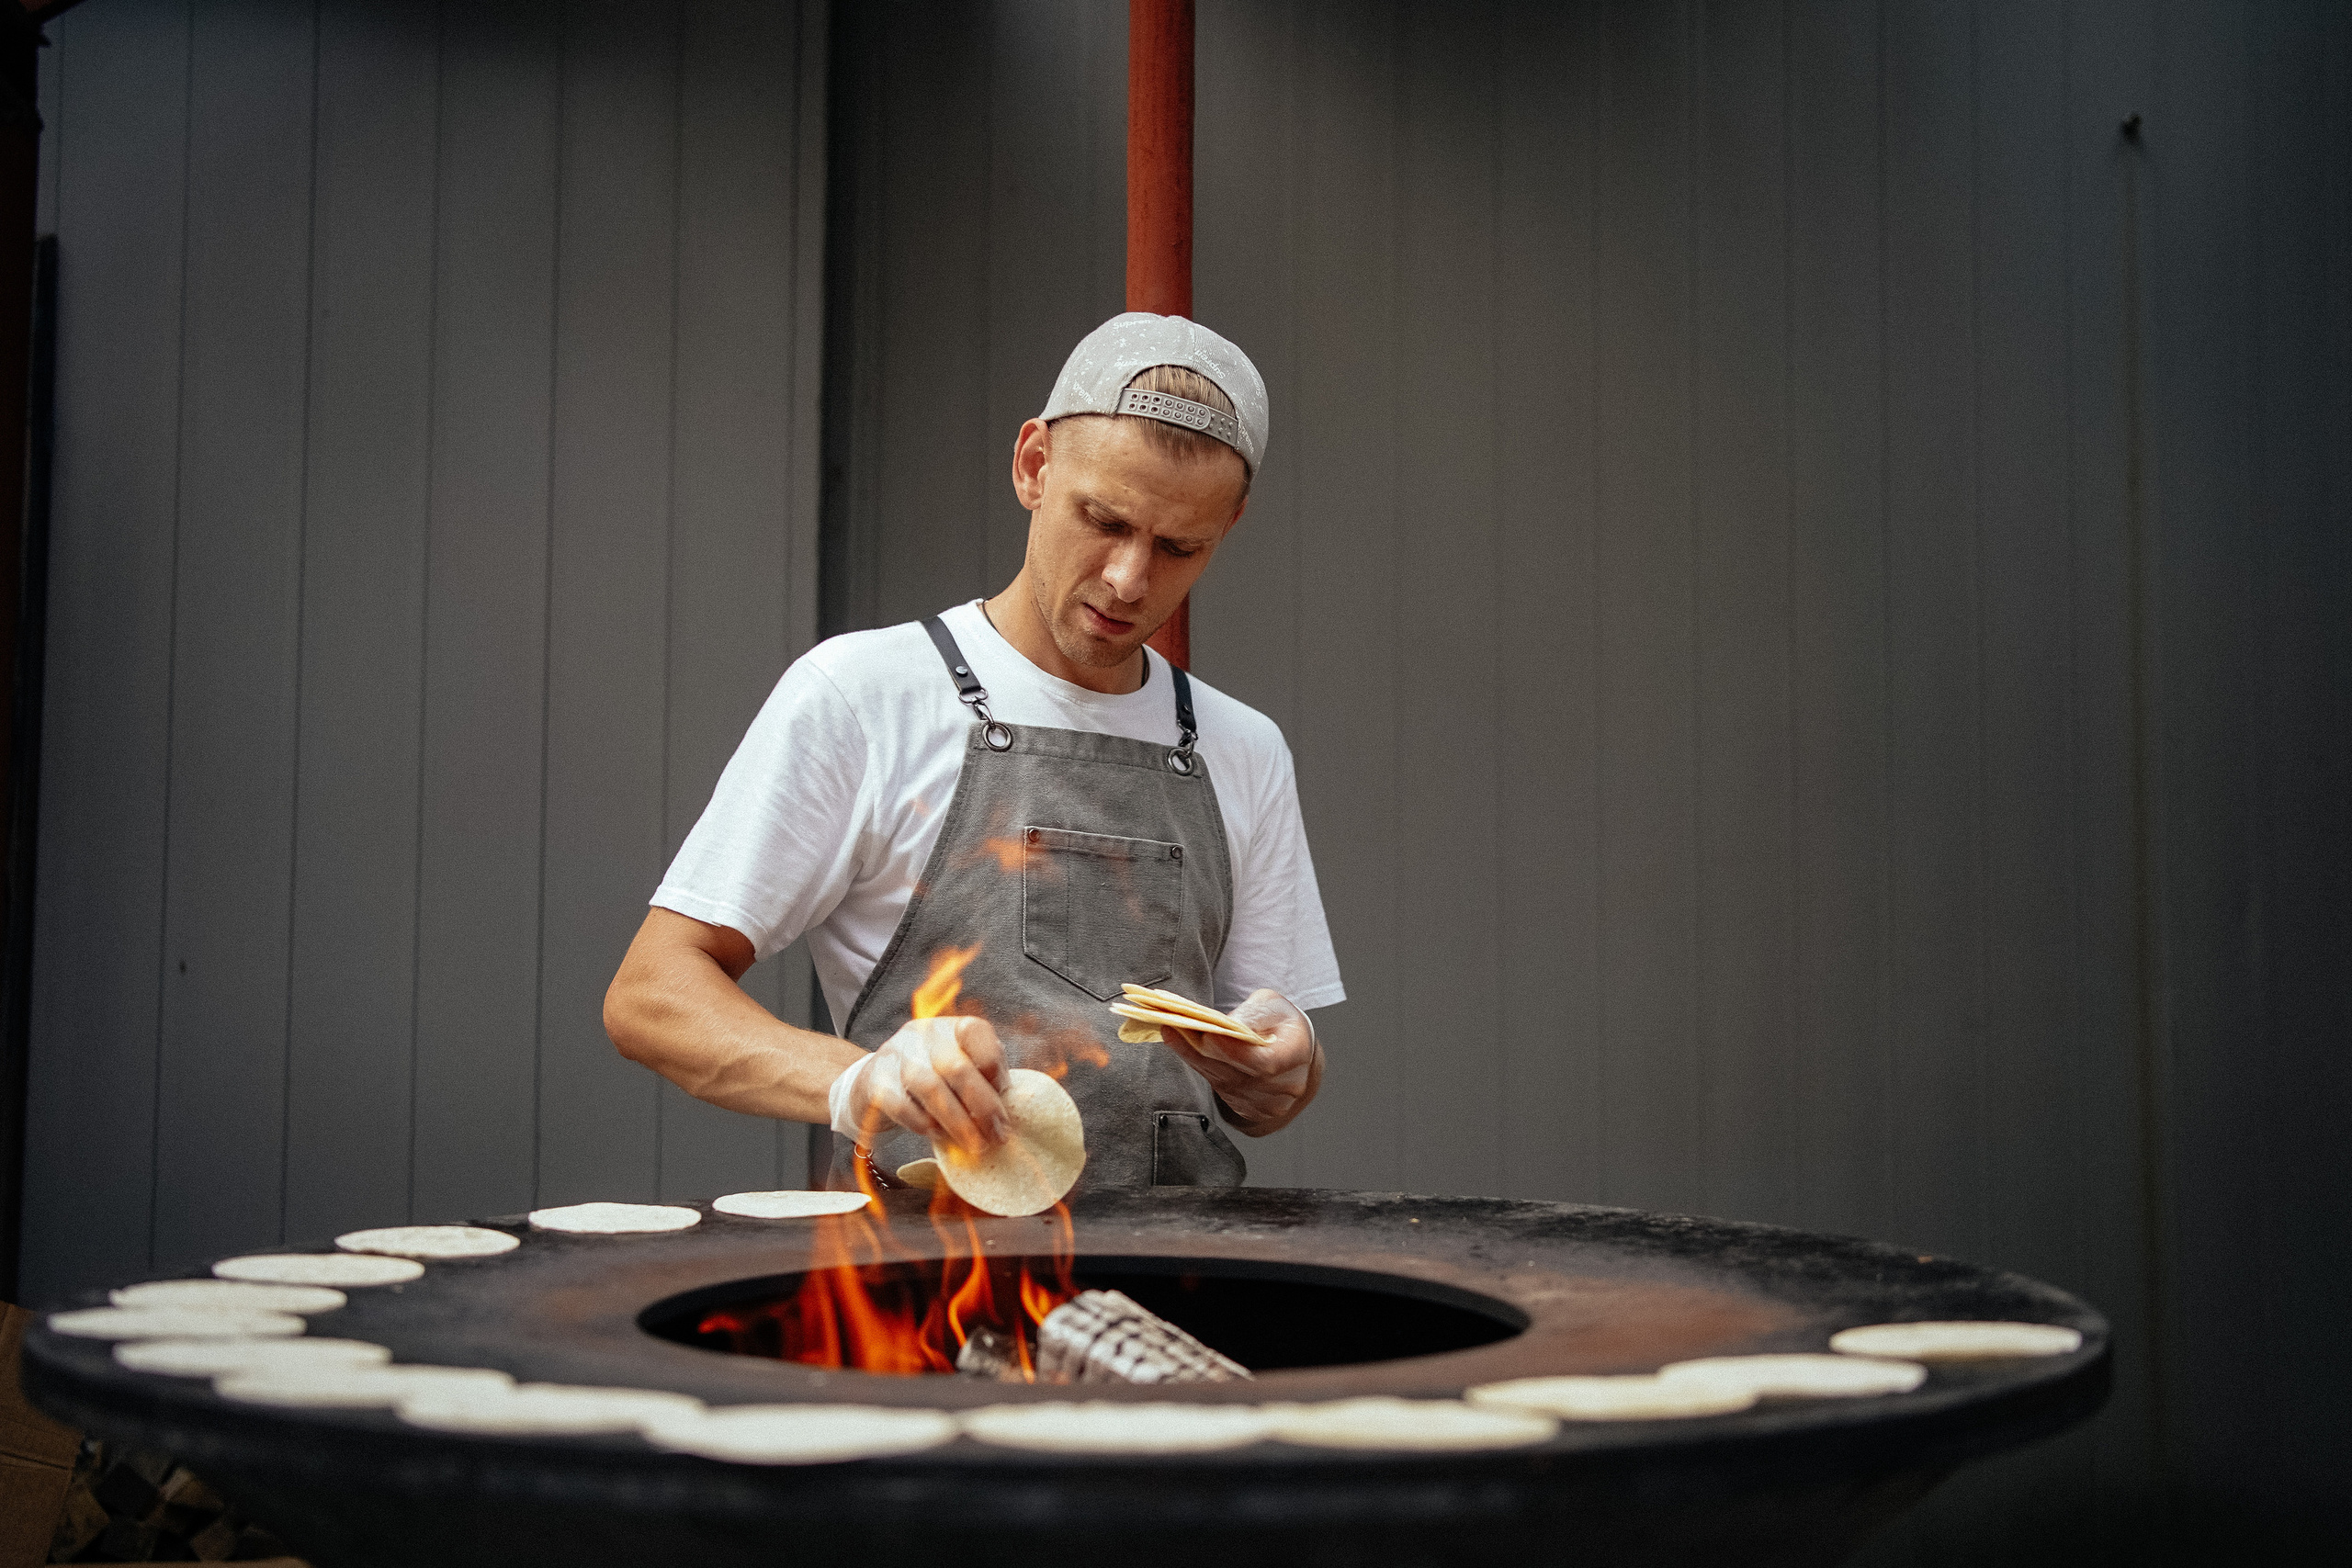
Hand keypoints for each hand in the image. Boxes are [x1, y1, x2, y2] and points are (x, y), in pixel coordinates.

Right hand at [837, 1016, 1012, 1153]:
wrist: (875, 1082)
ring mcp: (897, 1054)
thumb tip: (1008, 1111)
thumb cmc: (934, 1079)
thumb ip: (984, 1081)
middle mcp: (924, 1034)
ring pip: (930, 1087)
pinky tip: (937, 1135)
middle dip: (982, 1106)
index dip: (994, 1067)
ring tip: (974, 1145)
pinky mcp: (875, 1080)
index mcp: (952, 1027)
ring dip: (957, 1121)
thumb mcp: (963, 1069)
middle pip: (956, 1067)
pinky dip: (922, 1123)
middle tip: (997, 1136)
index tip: (1005, 1097)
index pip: (976, 1033)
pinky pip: (901, 1105)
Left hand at [1158, 989, 1322, 1136]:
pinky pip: (1219, 1090)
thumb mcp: (1272, 1006)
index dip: (1234, 1052)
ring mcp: (1269, 1103)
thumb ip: (1253, 1015)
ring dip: (1196, 1058)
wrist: (1292, 1057)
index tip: (1207, 1037)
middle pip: (1239, 1075)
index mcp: (1298, 1053)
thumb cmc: (1282, 1026)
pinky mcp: (1251, 1111)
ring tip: (1174, 1032)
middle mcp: (1288, 1084)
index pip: (1266, 1061)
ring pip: (1224, 1083)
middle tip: (1177, 1027)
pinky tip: (1183, 1047)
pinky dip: (1201, 1068)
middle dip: (1205, 1052)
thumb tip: (1230, 1027)